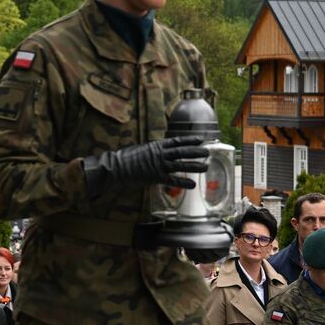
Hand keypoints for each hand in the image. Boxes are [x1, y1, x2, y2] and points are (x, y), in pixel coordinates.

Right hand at [82, 136, 208, 192]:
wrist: (116, 166)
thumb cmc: (125, 157)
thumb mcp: (140, 149)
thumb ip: (152, 150)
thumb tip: (158, 151)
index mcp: (156, 145)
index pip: (177, 141)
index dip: (190, 140)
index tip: (200, 139)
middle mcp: (159, 153)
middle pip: (182, 151)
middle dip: (196, 152)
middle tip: (207, 152)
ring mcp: (158, 165)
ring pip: (180, 165)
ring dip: (194, 166)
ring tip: (205, 167)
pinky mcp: (155, 176)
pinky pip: (171, 180)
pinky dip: (182, 183)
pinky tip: (192, 185)